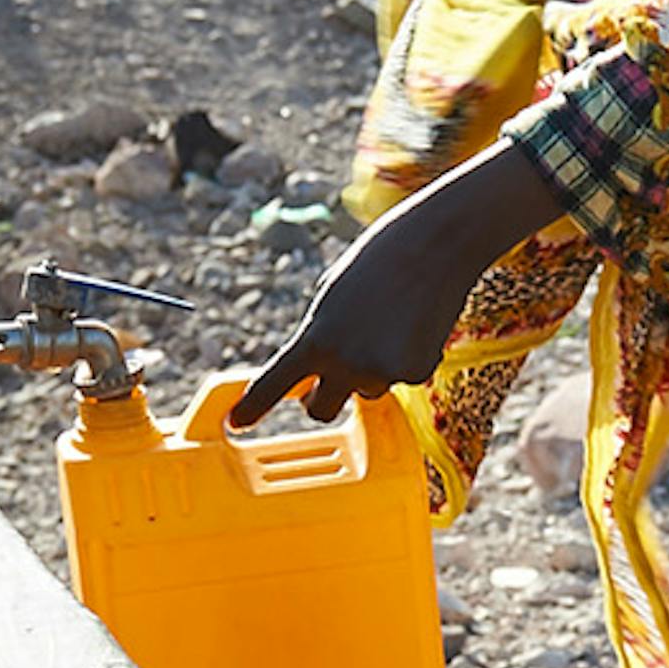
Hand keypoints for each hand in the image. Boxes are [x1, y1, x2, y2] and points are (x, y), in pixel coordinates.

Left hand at [247, 197, 497, 430]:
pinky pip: (402, 380)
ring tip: (388, 323)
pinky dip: (406, 360)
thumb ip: (318, 336)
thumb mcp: (330, 297)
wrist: (432, 245)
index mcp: (314, 338)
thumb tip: (318, 369)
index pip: (274, 383)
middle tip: (327, 380)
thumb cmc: (377, 261)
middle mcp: (343, 363)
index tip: (236, 422)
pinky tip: (414, 326)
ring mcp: (381, 372)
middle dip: (321, 398)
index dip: (252, 407)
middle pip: (320, 410)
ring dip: (371, 370)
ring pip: (367, 391)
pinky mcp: (416, 373)